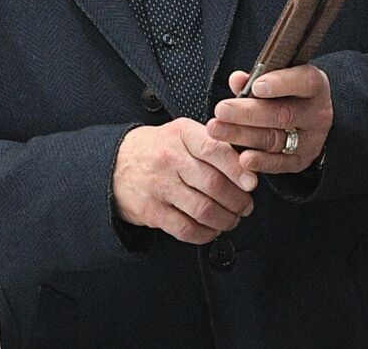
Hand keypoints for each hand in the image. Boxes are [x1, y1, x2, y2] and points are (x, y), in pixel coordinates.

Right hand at [112, 118, 257, 244]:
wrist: (115, 163)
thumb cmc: (159, 148)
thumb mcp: (182, 133)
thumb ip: (212, 143)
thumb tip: (248, 165)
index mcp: (182, 134)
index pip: (214, 150)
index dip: (237, 169)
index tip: (252, 183)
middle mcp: (170, 158)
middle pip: (213, 184)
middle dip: (237, 200)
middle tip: (246, 206)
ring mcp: (159, 186)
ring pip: (202, 209)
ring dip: (225, 219)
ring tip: (233, 219)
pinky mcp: (150, 210)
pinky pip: (184, 228)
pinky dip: (204, 234)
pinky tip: (212, 230)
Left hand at [208, 65, 332, 174]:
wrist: (307, 122)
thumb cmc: (286, 94)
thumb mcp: (278, 81)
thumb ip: (257, 79)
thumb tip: (237, 79)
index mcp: (314, 87)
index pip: (303, 81)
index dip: (280, 84)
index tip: (256, 86)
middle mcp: (317, 113)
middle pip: (282, 114)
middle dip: (248, 113)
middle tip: (221, 110)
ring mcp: (311, 139)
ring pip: (275, 139)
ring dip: (242, 136)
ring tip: (217, 130)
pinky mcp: (301, 160)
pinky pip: (280, 164)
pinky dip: (260, 162)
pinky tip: (242, 159)